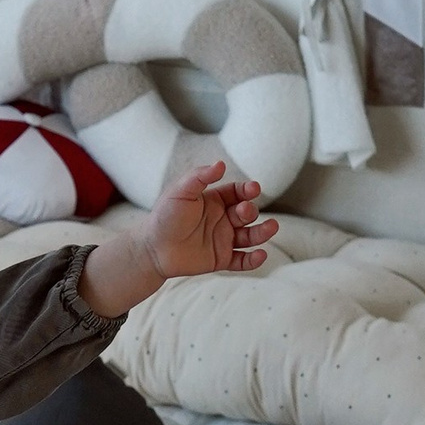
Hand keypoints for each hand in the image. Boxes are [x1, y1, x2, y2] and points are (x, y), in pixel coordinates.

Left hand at [148, 159, 274, 281]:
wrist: (152, 248)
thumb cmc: (164, 217)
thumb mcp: (180, 192)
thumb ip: (199, 177)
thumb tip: (221, 164)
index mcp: (214, 200)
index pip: (237, 192)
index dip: (247, 190)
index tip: (253, 188)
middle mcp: (222, 219)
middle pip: (246, 213)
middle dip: (250, 210)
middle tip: (243, 211)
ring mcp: (223, 239)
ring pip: (249, 236)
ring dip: (262, 232)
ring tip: (272, 227)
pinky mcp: (220, 259)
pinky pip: (242, 260)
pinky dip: (253, 260)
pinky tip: (260, 254)